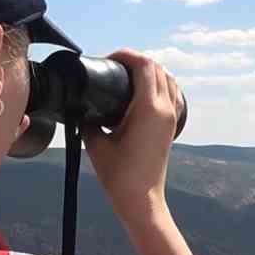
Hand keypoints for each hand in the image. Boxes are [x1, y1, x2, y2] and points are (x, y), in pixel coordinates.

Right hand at [84, 48, 182, 227]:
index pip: (144, 65)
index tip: (108, 59)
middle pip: (157, 68)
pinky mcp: (171, 126)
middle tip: (114, 66)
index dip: (126, 55)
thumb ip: (88, 119)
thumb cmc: (119, 176)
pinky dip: (160, 84)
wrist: (141, 199)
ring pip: (168, 79)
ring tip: (127, 75)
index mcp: (149, 109)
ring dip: (150, 70)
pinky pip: (172, 94)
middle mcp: (165, 109)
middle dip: (136, 60)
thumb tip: (83, 106)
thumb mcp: (95, 142)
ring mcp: (171, 117)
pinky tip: (143, 91)